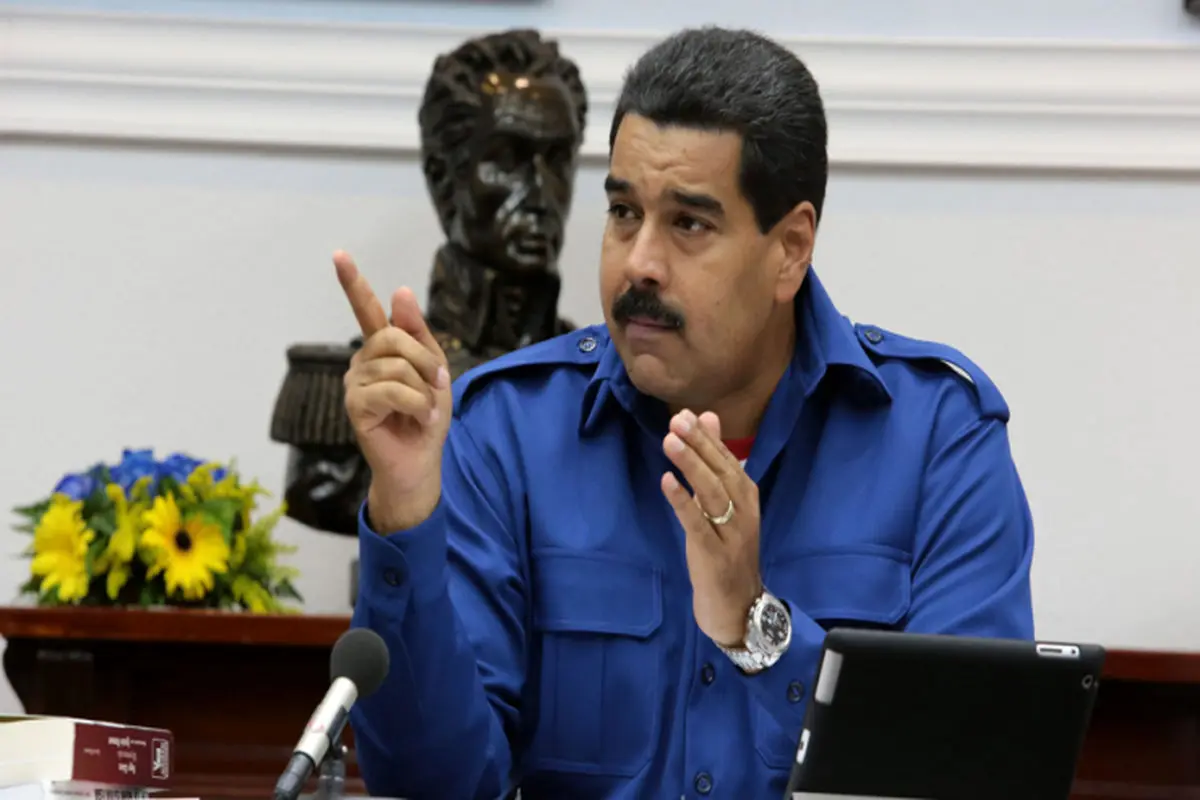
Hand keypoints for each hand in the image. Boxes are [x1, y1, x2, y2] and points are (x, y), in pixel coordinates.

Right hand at [336, 251, 452, 530]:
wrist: (420, 459)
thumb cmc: (426, 415)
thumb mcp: (434, 369)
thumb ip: (419, 333)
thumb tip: (400, 290)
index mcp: (382, 348)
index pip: (367, 309)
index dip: (353, 282)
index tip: (339, 255)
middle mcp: (363, 360)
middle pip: (395, 336)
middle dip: (425, 361)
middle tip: (436, 385)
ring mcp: (355, 382)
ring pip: (398, 365)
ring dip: (424, 389)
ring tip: (424, 408)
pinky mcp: (355, 405)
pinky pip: (393, 390)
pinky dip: (416, 404)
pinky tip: (417, 417)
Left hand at [660, 410, 762, 647]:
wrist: (738, 606)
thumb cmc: (727, 551)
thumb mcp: (722, 506)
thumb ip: (715, 464)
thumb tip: (706, 418)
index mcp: (747, 496)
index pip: (727, 460)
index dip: (706, 438)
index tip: (685, 414)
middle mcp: (744, 510)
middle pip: (722, 472)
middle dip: (699, 445)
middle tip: (676, 420)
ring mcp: (732, 533)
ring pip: (713, 494)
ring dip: (692, 466)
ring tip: (670, 441)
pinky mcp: (715, 554)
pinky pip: (698, 524)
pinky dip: (683, 501)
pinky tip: (667, 482)